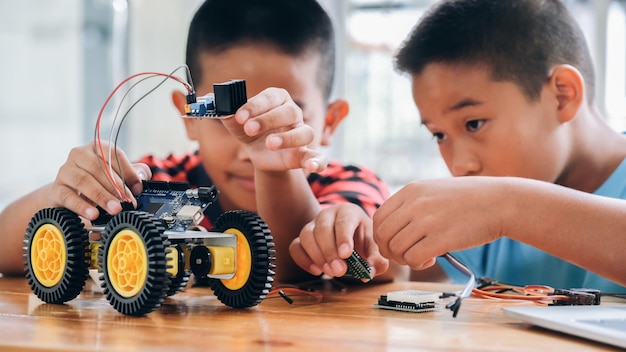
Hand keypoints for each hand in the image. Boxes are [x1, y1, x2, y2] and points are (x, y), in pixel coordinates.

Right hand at [45, 141, 150, 220]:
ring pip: (84, 181)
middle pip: (99, 168)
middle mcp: (79, 155)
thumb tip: (143, 176)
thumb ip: (133, 173)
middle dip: (116, 188)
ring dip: (101, 196)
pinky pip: (68, 196)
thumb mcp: (116, 175)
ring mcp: (65, 171)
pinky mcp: (56, 189)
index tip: (138, 188)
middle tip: (128, 203)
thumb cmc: (97, 182)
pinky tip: (93, 214)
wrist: (68, 195)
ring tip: (114, 209)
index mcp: (96, 147)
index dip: (128, 172)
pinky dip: (82, 206)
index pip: (113, 154)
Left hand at [220, 87, 326, 172]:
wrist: (259, 154)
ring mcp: (301, 134)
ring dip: (288, 138)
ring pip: (305, 133)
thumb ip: (227, 114)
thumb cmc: (250, 132)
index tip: (239, 117)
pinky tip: (312, 167)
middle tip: (249, 129)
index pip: (270, 98)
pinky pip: (318, 156)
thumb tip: (214, 102)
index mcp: (277, 100)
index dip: (255, 106)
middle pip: (289, 112)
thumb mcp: (236, 124)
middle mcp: (293, 114)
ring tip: (270, 144)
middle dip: (268, 120)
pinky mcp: (304, 154)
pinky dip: (318, 161)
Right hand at [289, 203, 388, 279]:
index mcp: (348, 212)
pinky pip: (295, 247)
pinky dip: (303, 260)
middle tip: (339, 271)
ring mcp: (312, 225)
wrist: (352, 240)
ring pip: (306, 235)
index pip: (343, 221)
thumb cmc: (363, 241)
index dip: (343, 237)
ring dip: (317, 256)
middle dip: (329, 251)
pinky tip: (317, 270)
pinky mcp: (302, 238)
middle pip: (322, 229)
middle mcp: (328, 214)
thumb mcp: (375, 248)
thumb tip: (368, 273)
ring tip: (329, 272)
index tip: (346, 255)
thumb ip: (377, 261)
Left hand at [373, 177, 505, 270]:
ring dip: (404, 259)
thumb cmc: (469, 199)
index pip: (378, 218)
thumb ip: (411, 204)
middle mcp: (415, 204)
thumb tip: (392, 226)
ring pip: (395, 249)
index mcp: (411, 190)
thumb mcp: (434, 190)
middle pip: (382, 235)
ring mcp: (427, 221)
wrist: (500, 202)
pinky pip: (413, 258)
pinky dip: (417, 264)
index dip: (382, 236)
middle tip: (406, 255)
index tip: (395, 243)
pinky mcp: (441, 239)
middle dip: (389, 251)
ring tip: (421, 257)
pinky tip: (431, 259)